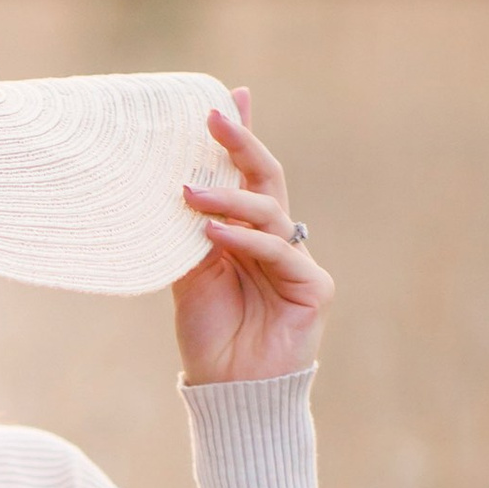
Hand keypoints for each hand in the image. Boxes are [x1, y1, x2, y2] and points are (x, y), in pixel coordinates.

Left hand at [173, 93, 333, 384]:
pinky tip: (213, 234)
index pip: (245, 177)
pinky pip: (277, 251)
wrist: (228, 391)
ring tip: (188, 194)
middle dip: (241, 144)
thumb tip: (176, 185)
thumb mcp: (188, 274)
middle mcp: (276, 240)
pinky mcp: (313, 287)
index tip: (229, 96)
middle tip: (214, 115)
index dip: (240, 138)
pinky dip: (244, 240)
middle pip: (265, 180)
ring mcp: (297, 262)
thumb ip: (188, 233)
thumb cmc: (209, 334)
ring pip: (268, 212)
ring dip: (228, 199)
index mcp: (247, 234)